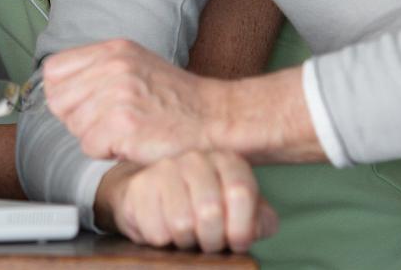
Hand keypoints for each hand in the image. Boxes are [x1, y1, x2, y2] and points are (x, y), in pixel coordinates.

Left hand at [43, 39, 220, 163]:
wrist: (216, 118)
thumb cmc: (177, 99)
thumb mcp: (136, 65)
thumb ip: (97, 69)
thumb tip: (53, 87)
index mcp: (113, 50)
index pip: (54, 70)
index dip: (62, 92)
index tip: (79, 104)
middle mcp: (113, 67)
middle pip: (59, 101)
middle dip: (77, 118)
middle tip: (108, 122)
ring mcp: (118, 95)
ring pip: (74, 126)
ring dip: (95, 136)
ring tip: (126, 130)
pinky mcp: (123, 125)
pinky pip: (89, 147)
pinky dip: (107, 152)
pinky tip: (131, 142)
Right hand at [95, 154, 276, 251]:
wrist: (157, 199)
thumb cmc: (205, 209)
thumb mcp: (241, 215)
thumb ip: (260, 220)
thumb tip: (257, 226)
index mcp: (227, 162)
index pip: (240, 193)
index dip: (240, 228)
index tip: (236, 242)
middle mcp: (196, 159)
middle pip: (211, 211)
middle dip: (212, 240)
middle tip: (208, 242)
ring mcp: (165, 170)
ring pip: (182, 223)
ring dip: (186, 242)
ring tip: (186, 236)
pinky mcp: (139, 187)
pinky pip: (156, 231)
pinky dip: (163, 241)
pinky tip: (164, 229)